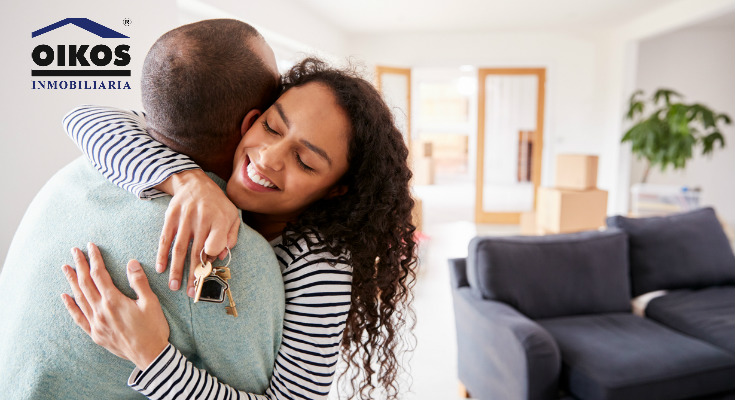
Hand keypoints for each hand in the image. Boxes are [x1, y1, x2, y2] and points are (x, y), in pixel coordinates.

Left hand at [60, 243, 169, 369]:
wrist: (150, 355)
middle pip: (85, 283)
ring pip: (79, 298)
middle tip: (74, 251)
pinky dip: (71, 306)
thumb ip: (139, 282)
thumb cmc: (153, 328)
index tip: (91, 246)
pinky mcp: (95, 334)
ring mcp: (96, 323)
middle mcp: (100, 311)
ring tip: (66, 268)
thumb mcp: (151, 302)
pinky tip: (65, 297)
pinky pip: (79, 317)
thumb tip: (131, 263)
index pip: (99, 274)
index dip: (95, 259)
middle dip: (79, 265)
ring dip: (72, 282)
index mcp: (114, 301)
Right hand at [155, 169, 239, 295]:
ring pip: (179, 249)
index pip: (216, 243)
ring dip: (176, 270)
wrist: (194, 182)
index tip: (208, 267)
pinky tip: (161, 269)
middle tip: (192, 293)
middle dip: (193, 275)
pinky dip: (162, 255)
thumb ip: (231, 237)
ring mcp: (185, 218)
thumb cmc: (217, 204)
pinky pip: (165, 239)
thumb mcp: (232, 216)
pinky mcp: (171, 217)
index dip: (212, 256)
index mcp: (220, 219)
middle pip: (197, 251)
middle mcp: (202, 219)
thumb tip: (220, 257)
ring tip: (175, 287)